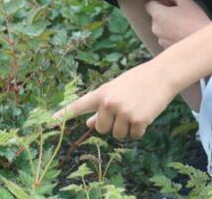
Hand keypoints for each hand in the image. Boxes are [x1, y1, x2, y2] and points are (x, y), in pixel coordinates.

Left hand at [52, 62, 178, 139]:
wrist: (162, 74)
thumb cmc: (138, 81)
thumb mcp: (117, 89)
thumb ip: (102, 106)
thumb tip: (89, 125)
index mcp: (102, 93)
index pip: (79, 106)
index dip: (63, 115)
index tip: (49, 123)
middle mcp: (109, 103)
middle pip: (101, 129)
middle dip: (112, 126)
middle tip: (125, 111)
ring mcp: (123, 112)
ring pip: (118, 135)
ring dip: (127, 129)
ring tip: (136, 110)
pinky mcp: (138, 120)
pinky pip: (134, 136)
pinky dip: (139, 130)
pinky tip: (145, 115)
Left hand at [145, 0, 211, 48]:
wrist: (203, 44)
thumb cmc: (195, 22)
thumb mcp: (187, 1)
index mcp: (158, 15)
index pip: (149, 5)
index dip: (160, 2)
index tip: (171, 4)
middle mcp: (156, 29)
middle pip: (156, 17)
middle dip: (166, 13)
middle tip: (181, 13)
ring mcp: (161, 40)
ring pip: (162, 28)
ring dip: (169, 25)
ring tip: (184, 25)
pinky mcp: (167, 48)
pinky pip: (167, 38)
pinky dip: (173, 36)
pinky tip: (184, 34)